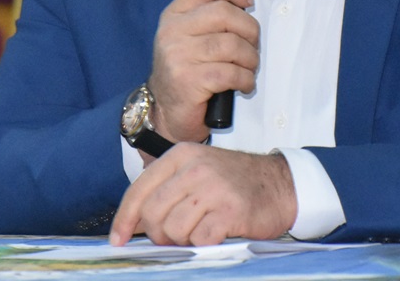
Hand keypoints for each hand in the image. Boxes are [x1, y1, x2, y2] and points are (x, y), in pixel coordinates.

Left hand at [109, 144, 296, 245]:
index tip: (118, 240)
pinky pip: (200, 239)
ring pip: (173, 229)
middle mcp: (194, 168)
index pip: (139, 190)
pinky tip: (216, 234)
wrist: (280, 184)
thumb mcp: (197, 171)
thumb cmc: (235, 182)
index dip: (125, 219)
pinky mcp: (230, 210)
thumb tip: (134, 223)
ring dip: (183, 240)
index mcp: (181, 155)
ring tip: (200, 231)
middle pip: (152, 213)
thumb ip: (167, 189)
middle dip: (157, 235)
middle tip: (173, 238)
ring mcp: (213, 188)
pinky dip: (204, 244)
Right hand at [148, 0, 259, 142]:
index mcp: (174, 15)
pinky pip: (231, 73)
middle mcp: (172, 31)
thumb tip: (246, 3)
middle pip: (224, 13)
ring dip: (250, 58)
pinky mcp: (188, 81)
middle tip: (252, 47)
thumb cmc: (187, 72)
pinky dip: (245, 79)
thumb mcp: (190, 37)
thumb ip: (210, 18)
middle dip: (249, 30)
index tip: (248, 2)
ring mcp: (178, 55)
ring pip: (231, 44)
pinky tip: (244, 85)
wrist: (166, 113)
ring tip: (248, 68)